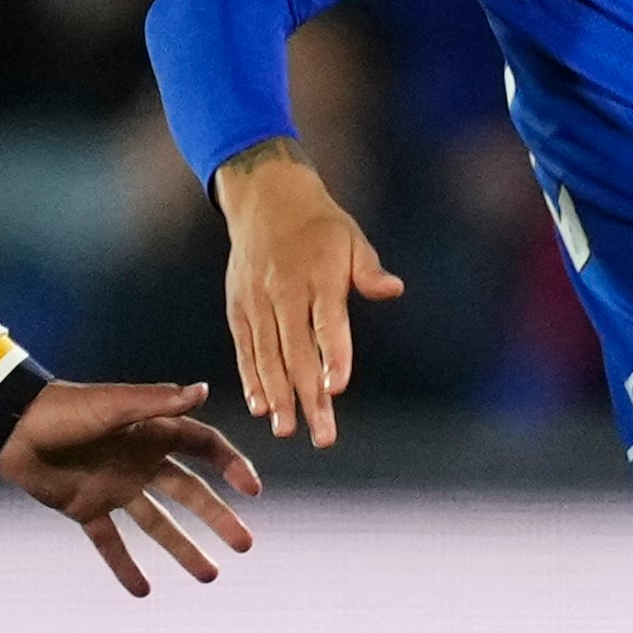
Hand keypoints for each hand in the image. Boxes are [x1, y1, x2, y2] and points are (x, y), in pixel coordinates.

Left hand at [0, 379, 264, 596]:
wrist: (12, 429)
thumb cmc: (64, 409)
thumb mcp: (114, 404)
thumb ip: (158, 402)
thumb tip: (204, 390)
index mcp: (151, 432)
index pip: (203, 448)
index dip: (230, 466)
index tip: (251, 491)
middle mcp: (140, 462)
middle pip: (189, 493)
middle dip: (217, 517)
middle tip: (244, 545)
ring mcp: (115, 488)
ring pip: (158, 524)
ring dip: (184, 549)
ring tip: (209, 577)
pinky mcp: (87, 509)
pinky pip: (111, 542)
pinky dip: (124, 566)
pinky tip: (143, 591)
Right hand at [214, 143, 401, 447]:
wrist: (265, 197)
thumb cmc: (320, 225)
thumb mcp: (352, 238)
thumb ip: (369, 270)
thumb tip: (394, 289)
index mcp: (319, 276)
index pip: (327, 322)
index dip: (333, 354)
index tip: (338, 388)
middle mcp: (285, 291)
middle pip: (297, 351)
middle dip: (309, 396)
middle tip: (322, 435)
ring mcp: (257, 301)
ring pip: (268, 355)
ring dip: (277, 395)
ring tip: (286, 430)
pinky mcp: (238, 308)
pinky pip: (245, 348)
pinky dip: (251, 378)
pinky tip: (260, 406)